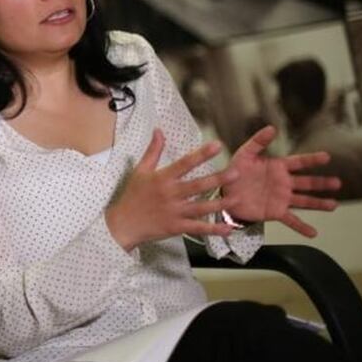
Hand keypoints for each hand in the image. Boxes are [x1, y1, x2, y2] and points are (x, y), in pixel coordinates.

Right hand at [106, 129, 239, 251]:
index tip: (217, 145)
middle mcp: (170, 194)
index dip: (201, 154)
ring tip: (237, 198)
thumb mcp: (140, 170)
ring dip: (220, 203)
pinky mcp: (176, 227)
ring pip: (201, 207)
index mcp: (162, 178)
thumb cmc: (132, 195)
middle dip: (217, 179)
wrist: (123, 223)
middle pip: (197, 186)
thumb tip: (159, 131)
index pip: (185, 163)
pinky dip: (213, 229)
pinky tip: (228, 228)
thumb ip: (153, 151)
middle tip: (236, 173)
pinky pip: (197, 228)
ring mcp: (174, 212)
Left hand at [222, 125, 339, 237]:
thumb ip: (258, 142)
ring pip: (304, 201)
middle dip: (322, 183)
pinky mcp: (275, 212)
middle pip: (307, 183)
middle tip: (337, 183)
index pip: (299, 162)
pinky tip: (313, 233)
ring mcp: (281, 198)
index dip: (312, 159)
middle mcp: (284, 183)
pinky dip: (302, 227)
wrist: (224, 192)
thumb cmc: (235, 171)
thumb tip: (272, 128)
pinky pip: (291, 220)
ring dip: (319, 204)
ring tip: (333, 205)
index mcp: (278, 167)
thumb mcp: (245, 154)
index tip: (327, 157)